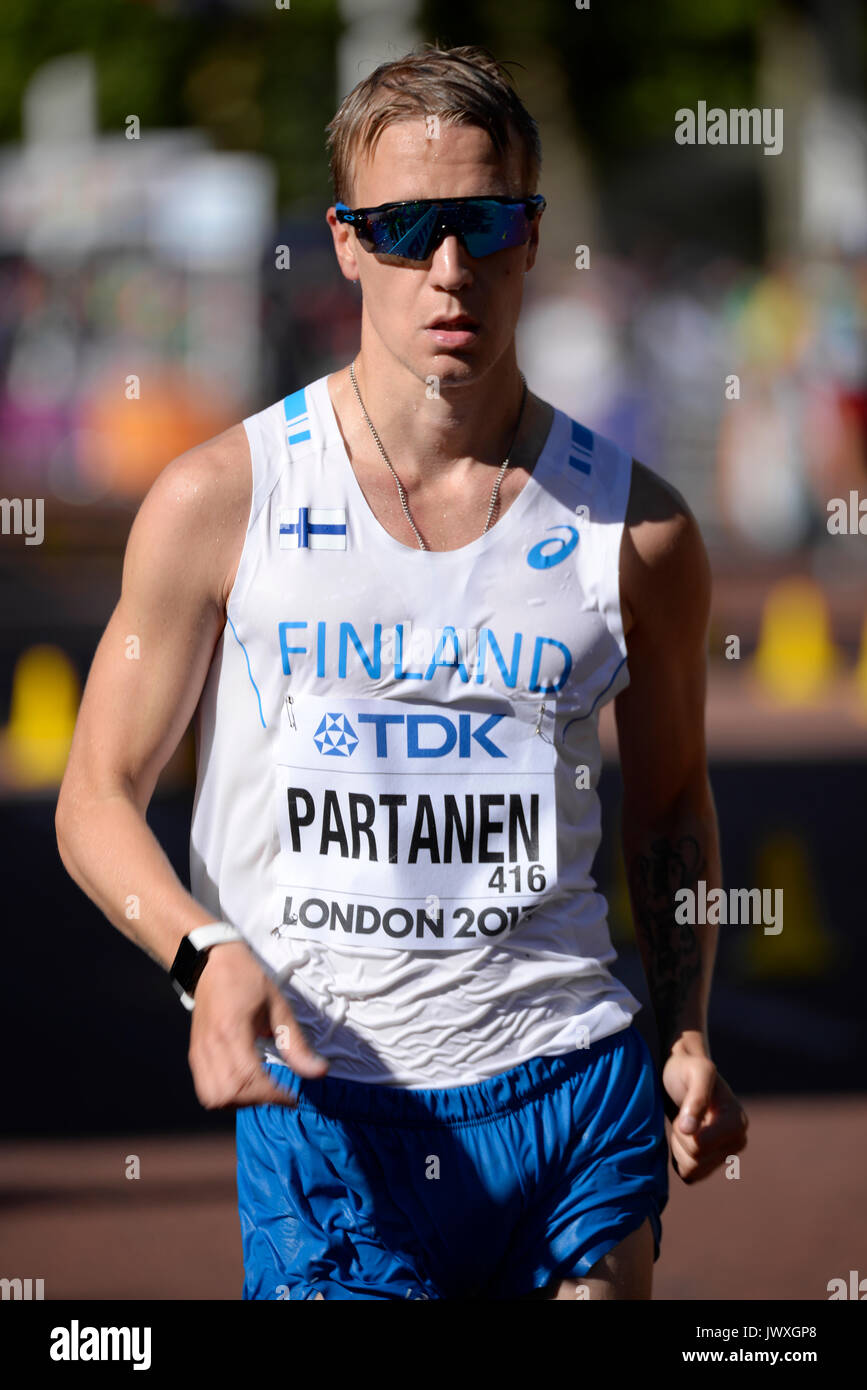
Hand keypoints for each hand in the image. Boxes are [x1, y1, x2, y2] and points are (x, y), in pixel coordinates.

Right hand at [188, 940, 328, 1109]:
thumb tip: (319, 1073)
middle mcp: (211, 1047)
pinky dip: (225, 1096)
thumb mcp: (278, 1006)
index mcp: (232, 1032)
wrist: (211, 963)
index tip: (292, 1098)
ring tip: (260, 1089)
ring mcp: (199, 1053)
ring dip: (240, 1102)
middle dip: (258, 1101)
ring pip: (214, 1098)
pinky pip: (206, 1090)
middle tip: (277, 1091)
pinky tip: (243, 1084)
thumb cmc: (247, 980)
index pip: (249, 1079)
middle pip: (230, 1095)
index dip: (272, 1096)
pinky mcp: (195, 1056)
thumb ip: (296, 1044)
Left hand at [661, 1048, 747, 1182]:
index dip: (681, 1130)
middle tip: (682, 1116)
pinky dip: (680, 1159)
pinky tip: (683, 1138)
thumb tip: (689, 1130)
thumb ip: (696, 1097)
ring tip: (684, 1125)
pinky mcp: (713, 1164)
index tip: (684, 1110)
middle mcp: (738, 1141)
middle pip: (695, 1160)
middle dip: (680, 1139)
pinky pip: (690, 1176)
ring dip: (679, 1148)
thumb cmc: (687, 1069)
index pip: (699, 1146)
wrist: (682, 1074)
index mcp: (737, 1122)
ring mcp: (727, 1154)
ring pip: (692, 1171)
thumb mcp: (696, 1071)